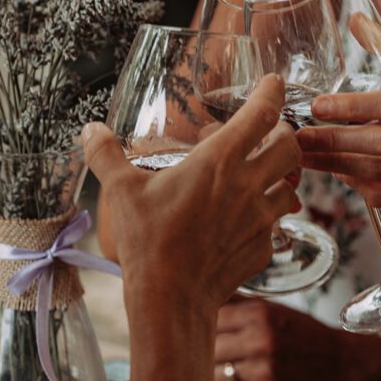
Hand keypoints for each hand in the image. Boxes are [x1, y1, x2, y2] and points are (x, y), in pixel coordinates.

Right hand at [84, 75, 300, 315]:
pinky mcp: (262, 248)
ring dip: (280, 178)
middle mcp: (247, 185)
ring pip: (291, 187)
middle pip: (290, 147)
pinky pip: (275, 226)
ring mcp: (260, 219)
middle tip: (270, 135)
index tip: (274, 82)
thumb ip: (106, 154)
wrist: (171, 298)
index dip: (272, 92)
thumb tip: (90, 130)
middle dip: (285, 135)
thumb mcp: (121, 191)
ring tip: (261, 179)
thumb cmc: (147, 241)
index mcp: (218, 161)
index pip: (261, 114)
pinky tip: (245, 222)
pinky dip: (266, 218)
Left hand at [214, 297, 380, 380]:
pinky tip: (245, 377)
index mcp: (260, 315)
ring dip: (218, 369)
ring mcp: (264, 372)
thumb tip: (202, 293)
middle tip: (216, 346)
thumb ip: (238, 302)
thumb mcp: (273, 308)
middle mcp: (261, 342)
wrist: (337, 360)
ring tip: (233, 361)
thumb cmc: (299, 330)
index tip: (203, 324)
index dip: (203, 322)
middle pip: (208, 348)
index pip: (210, 318)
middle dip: (208, 347)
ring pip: (216, 373)